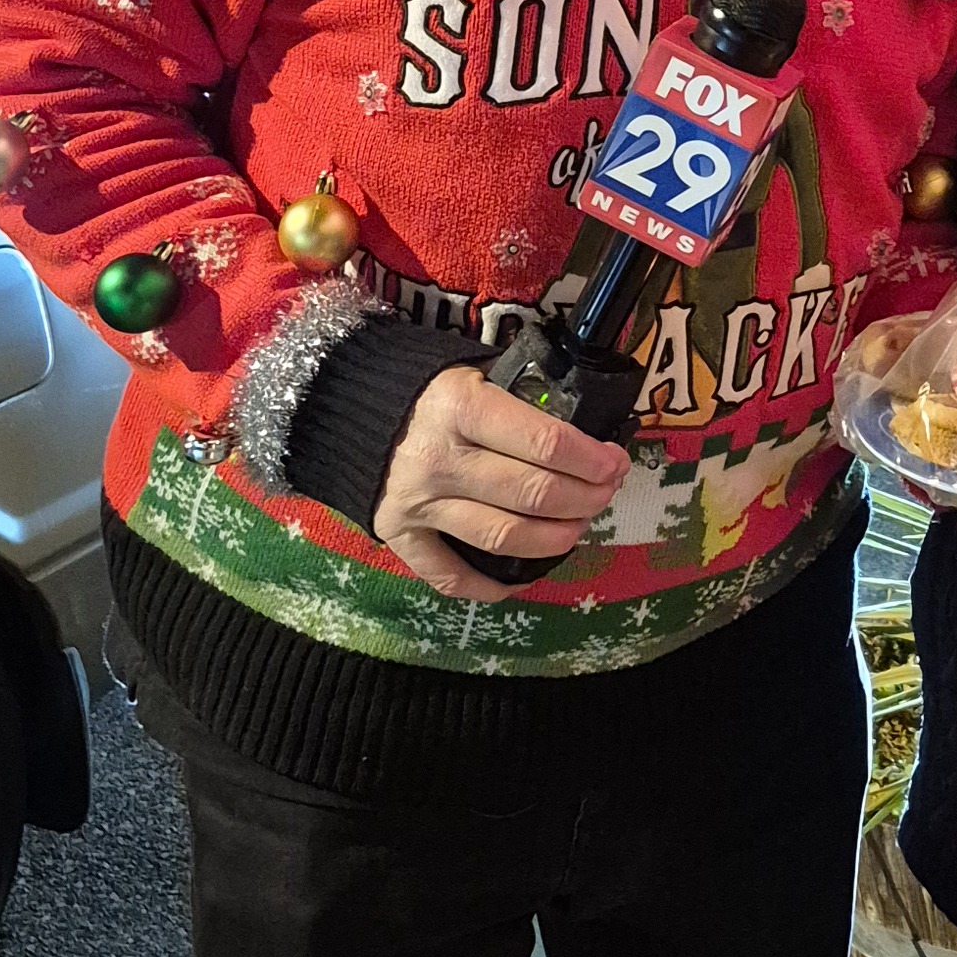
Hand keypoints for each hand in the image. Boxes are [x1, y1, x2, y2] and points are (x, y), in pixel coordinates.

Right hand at [373, 365, 629, 600]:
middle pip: (534, 494)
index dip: (592, 460)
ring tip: (578, 524)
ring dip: (556, 538)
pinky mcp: (397, 535)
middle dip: (586, 498)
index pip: (546, 442)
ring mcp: (418, 502)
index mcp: (462, 406)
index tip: (614, 462)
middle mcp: (439, 458)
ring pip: (505, 537)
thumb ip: (521, 396)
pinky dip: (492, 586)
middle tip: (605, 492)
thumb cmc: (426, 386)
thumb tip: (588, 426)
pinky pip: (450, 576)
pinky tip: (524, 576)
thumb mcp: (473, 370)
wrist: (342, 402)